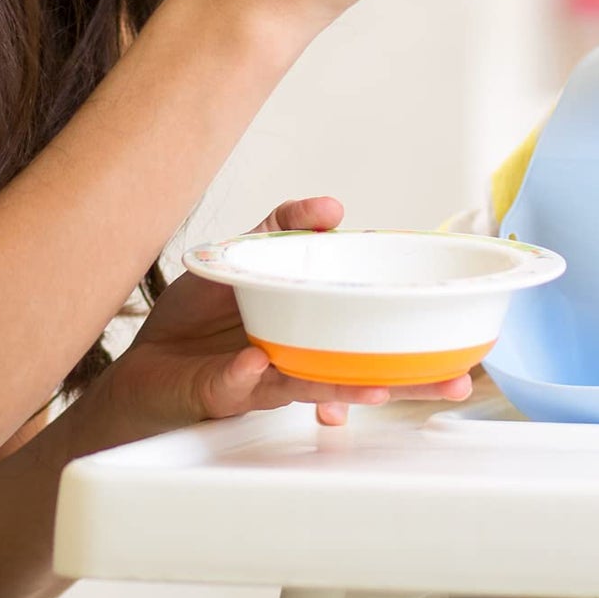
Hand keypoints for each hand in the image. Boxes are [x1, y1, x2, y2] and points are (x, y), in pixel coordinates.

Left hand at [103, 197, 472, 432]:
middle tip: (454, 383)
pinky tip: (253, 364)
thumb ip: (285, 225)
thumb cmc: (200, 316)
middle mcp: (301, 356)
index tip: (454, 321)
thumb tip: (333, 206)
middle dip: (413, 379)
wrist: (143, 361)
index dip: (414, 326)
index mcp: (313, 322)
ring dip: (349, 388)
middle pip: (366, 369)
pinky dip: (243, 376)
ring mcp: (266, 377)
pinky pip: (236, 384)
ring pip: (316, 386)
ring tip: (382, 390)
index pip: (372, 323)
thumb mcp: (245, 252)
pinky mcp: (223, 391)